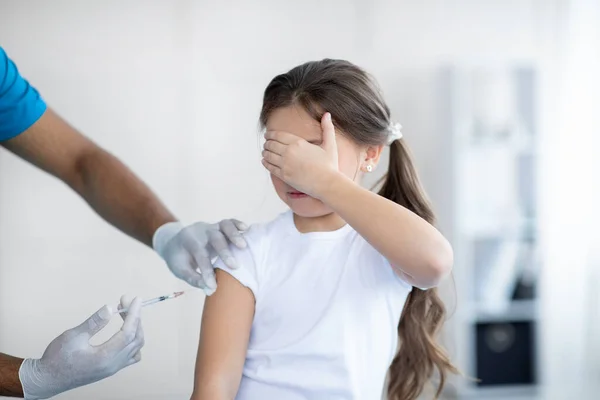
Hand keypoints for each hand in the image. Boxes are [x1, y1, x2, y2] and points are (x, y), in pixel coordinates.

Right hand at [19, 297, 143, 399]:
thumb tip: (110, 308)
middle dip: (135, 317)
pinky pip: (131, 355)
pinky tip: (124, 330)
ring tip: (126, 313)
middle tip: (126, 301)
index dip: (135, 314)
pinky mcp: (110, 368)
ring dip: (135, 328)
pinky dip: (133, 340)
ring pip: (136, 347)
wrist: (47, 379)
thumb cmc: (57, 358)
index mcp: (105, 357)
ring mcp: (113, 368)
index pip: (129, 332)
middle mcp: (113, 364)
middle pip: (136, 338)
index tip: (136, 299)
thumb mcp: (73, 336)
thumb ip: (94, 323)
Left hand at [153, 219, 247, 294]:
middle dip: (224, 251)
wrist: (175, 241)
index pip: (200, 255)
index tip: (213, 286)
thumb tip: (210, 290)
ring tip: (244, 246)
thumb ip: (193, 278)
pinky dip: (238, 225)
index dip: (207, 271)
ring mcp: (211, 227)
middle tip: (235, 266)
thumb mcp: (179, 269)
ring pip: (224, 225)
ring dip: (234, 235)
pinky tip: (246, 230)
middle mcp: (200, 231)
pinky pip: (230, 222)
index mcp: (187, 241)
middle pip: (214, 237)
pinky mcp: (219, 227)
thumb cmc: (179, 258)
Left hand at [262, 112, 338, 197]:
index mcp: (298, 143)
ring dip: (265, 152)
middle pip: (271, 144)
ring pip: (269, 155)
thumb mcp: (330, 144)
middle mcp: (289, 152)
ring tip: (264, 151)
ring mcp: (285, 164)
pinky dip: (265, 163)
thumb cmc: (330, 165)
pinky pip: (270, 167)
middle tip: (265, 143)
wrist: (327, 183)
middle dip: (267, 143)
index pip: (278, 135)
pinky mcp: (284, 175)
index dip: (271, 134)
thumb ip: (327, 128)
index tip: (267, 134)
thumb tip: (327, 114)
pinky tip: (264, 161)